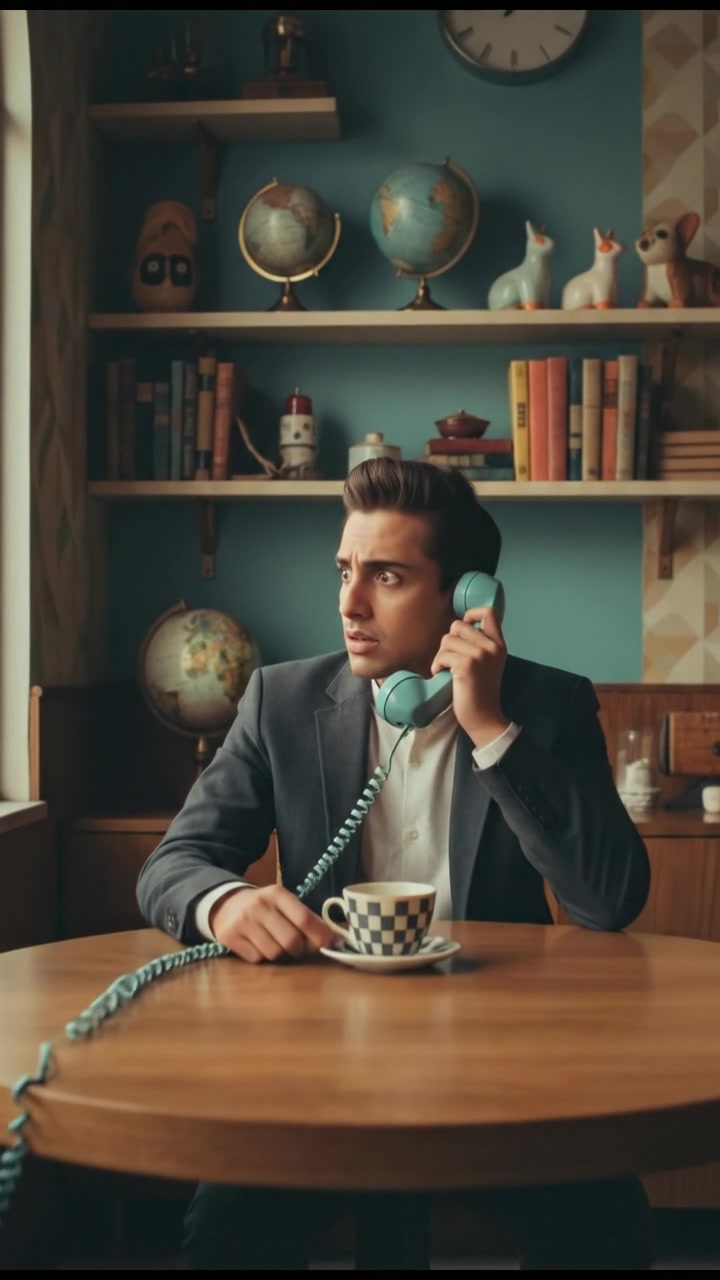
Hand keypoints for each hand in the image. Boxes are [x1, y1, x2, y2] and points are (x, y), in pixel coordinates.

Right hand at [209, 884, 335, 963]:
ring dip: (281, 955)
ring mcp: (243, 922)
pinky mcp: (230, 937)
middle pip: (291, 941)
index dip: (320, 935)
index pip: (304, 918)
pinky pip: (257, 959)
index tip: (332, 944)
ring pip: (275, 953)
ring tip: (276, 944)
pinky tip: (258, 945)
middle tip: (299, 949)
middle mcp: (260, 906)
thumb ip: (305, 918)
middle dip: (300, 950)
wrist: (225, 904)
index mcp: (277, 894)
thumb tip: (332, 938)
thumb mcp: (283, 903)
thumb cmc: (264, 906)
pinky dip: (262, 957)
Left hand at [430, 605, 509, 748]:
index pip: (488, 612)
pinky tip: (442, 676)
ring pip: (447, 640)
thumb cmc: (480, 692)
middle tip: (450, 660)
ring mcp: (480, 655)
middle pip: (458, 625)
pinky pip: (442, 655)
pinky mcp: (467, 665)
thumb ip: (480, 644)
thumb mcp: (488, 663)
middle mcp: (492, 647)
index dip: (470, 614)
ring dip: (441, 656)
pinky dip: (437, 666)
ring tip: (447, 670)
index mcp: (498, 644)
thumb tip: (459, 626)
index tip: (463, 630)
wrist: (483, 718)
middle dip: (448, 641)